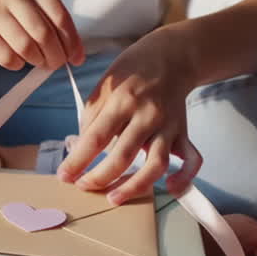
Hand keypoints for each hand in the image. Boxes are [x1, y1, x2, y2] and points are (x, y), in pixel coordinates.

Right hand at [0, 0, 84, 69]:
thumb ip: (48, 17)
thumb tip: (73, 51)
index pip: (59, 14)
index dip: (71, 41)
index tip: (76, 57)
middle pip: (44, 33)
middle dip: (55, 55)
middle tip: (56, 64)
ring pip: (25, 46)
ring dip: (37, 61)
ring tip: (38, 61)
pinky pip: (6, 56)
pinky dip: (17, 64)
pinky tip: (18, 61)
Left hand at [56, 29, 202, 202]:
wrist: (171, 57)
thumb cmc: (131, 73)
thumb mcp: (104, 86)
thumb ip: (92, 117)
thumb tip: (80, 149)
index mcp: (122, 101)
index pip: (96, 137)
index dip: (78, 161)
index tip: (65, 176)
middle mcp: (147, 115)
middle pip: (123, 155)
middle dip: (100, 177)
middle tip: (84, 187)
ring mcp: (168, 126)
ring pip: (156, 164)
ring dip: (135, 186)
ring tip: (114, 198)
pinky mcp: (183, 132)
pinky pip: (191, 159)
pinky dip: (185, 177)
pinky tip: (171, 189)